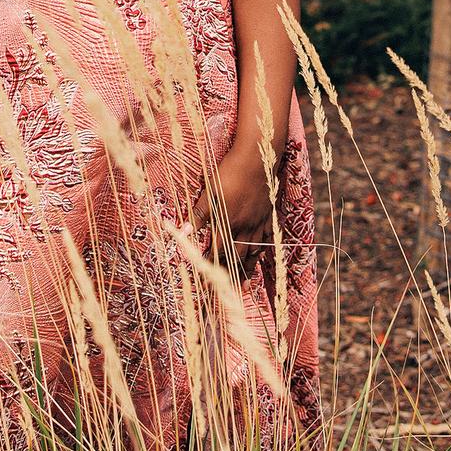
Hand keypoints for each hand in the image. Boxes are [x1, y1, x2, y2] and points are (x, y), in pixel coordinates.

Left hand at [189, 142, 274, 279]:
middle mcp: (245, 227)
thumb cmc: (230, 172)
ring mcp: (259, 222)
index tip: (206, 282)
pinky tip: (260, 256)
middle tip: (226, 292)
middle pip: (237, 257)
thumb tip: (182, 232)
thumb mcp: (210, 191)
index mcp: (228, 222)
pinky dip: (262, 251)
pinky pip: (267, 239)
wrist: (258, 157)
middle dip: (230, 275)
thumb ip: (198, 214)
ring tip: (244, 285)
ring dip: (247, 269)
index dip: (212, 267)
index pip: (218, 252)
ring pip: (253, 252)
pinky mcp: (268, 214)